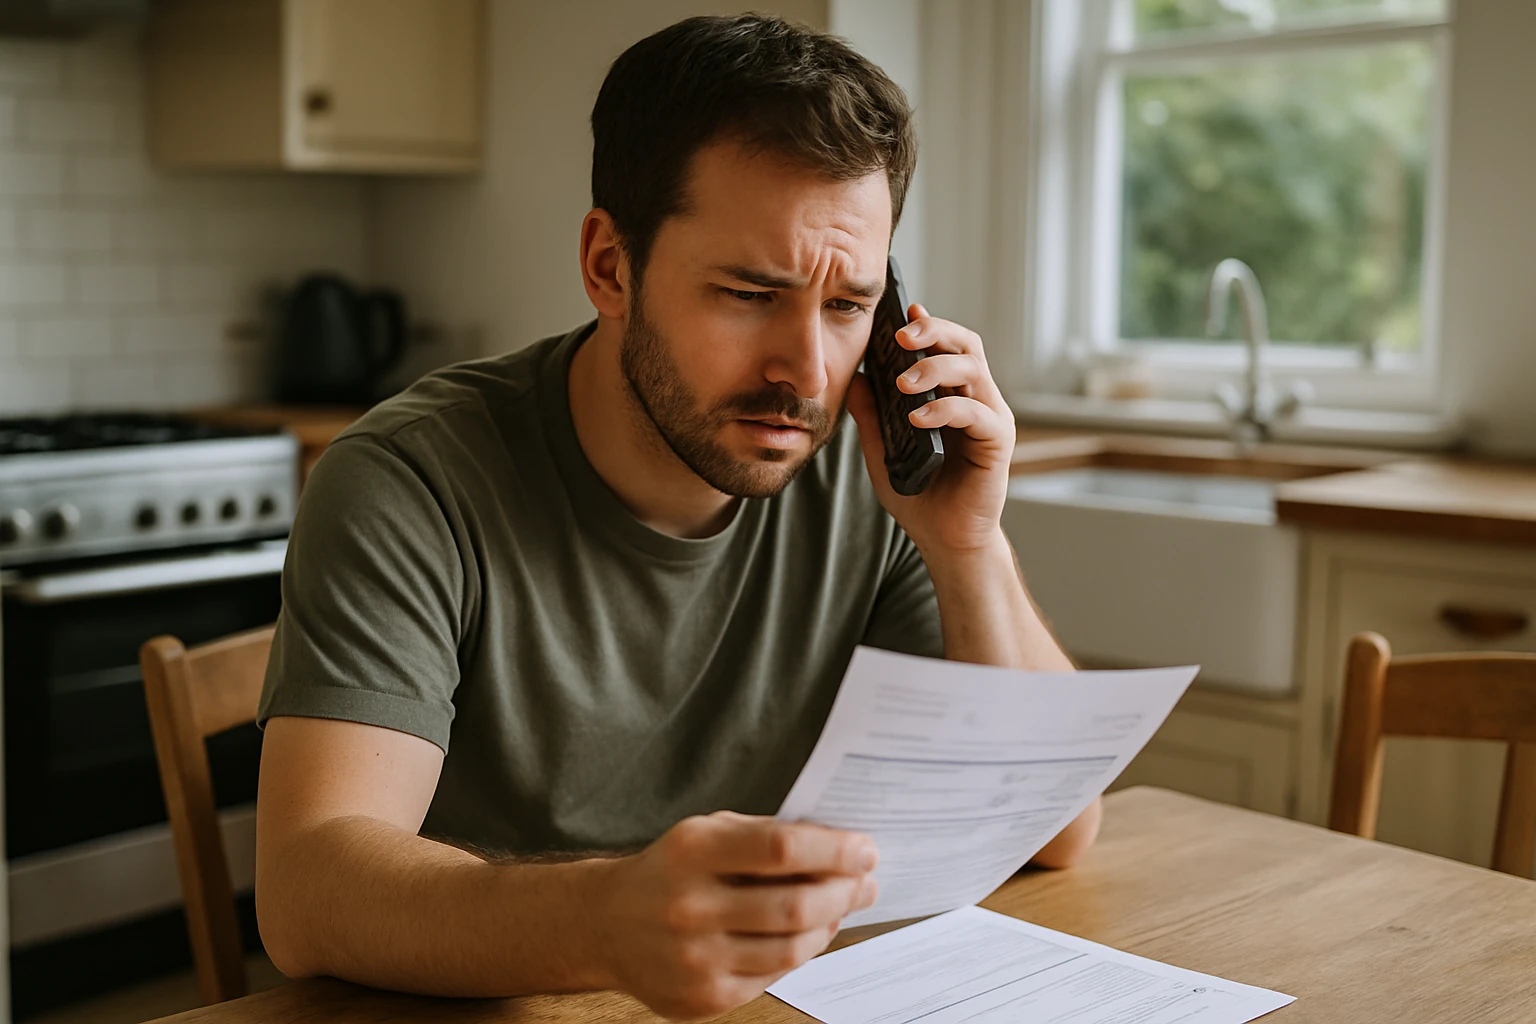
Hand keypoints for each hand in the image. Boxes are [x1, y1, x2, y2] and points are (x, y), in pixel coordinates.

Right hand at [586, 811, 878, 1019]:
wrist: (606, 925)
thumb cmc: (670, 870)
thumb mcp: (706, 832)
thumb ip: (765, 836)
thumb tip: (838, 848)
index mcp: (693, 852)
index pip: (782, 848)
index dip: (834, 849)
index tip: (864, 849)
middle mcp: (691, 907)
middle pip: (795, 905)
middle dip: (845, 891)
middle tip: (867, 881)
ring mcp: (696, 958)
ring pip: (793, 947)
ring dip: (830, 924)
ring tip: (842, 906)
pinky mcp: (705, 996)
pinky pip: (774, 975)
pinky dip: (801, 952)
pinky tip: (809, 933)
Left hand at [846, 303, 1015, 554]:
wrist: (944, 540)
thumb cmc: (919, 496)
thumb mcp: (882, 450)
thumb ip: (871, 415)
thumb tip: (854, 376)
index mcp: (951, 394)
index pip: (944, 345)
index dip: (927, 324)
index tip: (903, 309)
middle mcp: (976, 398)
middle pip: (964, 344)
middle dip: (934, 331)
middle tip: (902, 334)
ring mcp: (990, 417)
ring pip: (973, 369)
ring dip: (936, 367)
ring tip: (903, 383)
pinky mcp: (998, 441)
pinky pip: (977, 412)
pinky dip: (946, 409)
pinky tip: (918, 418)